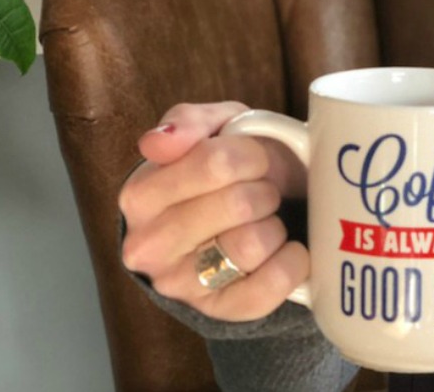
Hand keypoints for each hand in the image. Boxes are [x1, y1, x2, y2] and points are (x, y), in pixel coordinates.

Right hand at [119, 101, 309, 321]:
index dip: (251, 156)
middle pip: (239, 204)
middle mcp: (148, 246)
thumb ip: (189, 122)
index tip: (254, 160)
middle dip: (265, 191)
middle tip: (262, 193)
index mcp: (140, 194)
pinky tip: (286, 251)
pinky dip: (293, 262)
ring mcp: (180, 285)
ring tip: (266, 223)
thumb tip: (158, 141)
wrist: (249, 225)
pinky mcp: (218, 311)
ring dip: (275, 226)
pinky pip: (271, 286)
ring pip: (254, 245)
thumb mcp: (215, 130)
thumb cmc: (230, 172)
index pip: (214, 163)